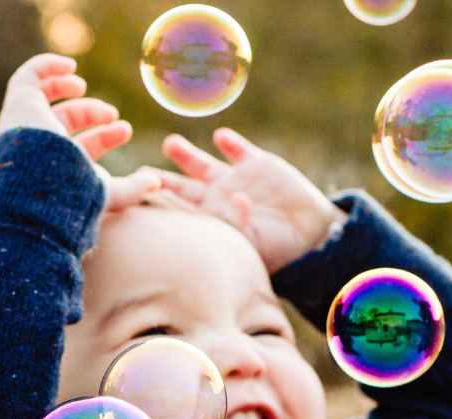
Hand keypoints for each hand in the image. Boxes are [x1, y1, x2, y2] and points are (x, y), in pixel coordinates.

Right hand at [0, 54, 159, 211]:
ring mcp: (26, 124)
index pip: (81, 147)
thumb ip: (132, 190)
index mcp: (57, 168)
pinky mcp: (19, 103)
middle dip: (91, 113)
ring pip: (44, 99)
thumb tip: (156, 182)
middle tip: (112, 114)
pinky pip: (28, 78)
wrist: (39, 183)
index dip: (105, 137)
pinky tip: (70, 65)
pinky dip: (47, 67)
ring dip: (64, 87)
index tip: (126, 130)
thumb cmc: (71, 195)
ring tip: (81, 85)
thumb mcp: (107, 195)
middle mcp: (39, 146)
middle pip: (65, 121)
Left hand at [154, 128, 348, 272]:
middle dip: (161, 179)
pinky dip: (230, 143)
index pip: (178, 210)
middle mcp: (217, 198)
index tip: (139, 196)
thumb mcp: (254, 242)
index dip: (159, 202)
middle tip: (140, 173)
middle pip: (181, 186)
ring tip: (170, 144)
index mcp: (211, 219)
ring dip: (185, 154)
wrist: (312, 234)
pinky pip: (238, 149)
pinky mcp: (257, 163)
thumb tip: (237, 199)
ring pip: (202, 164)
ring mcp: (235, 179)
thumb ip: (242, 221)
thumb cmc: (279, 248)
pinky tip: (222, 137)